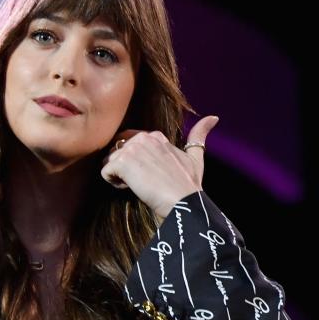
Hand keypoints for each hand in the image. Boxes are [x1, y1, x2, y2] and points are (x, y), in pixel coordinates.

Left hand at [100, 115, 219, 220]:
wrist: (183, 202)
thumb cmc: (189, 185)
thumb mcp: (196, 157)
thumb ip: (199, 136)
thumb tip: (213, 117)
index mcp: (155, 135)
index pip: (129, 143)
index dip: (134, 162)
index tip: (150, 175)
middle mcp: (142, 137)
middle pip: (116, 152)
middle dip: (123, 168)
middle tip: (143, 182)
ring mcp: (130, 148)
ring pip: (109, 161)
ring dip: (119, 176)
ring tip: (139, 185)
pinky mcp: (121, 162)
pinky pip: (105, 172)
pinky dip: (115, 184)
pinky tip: (132, 189)